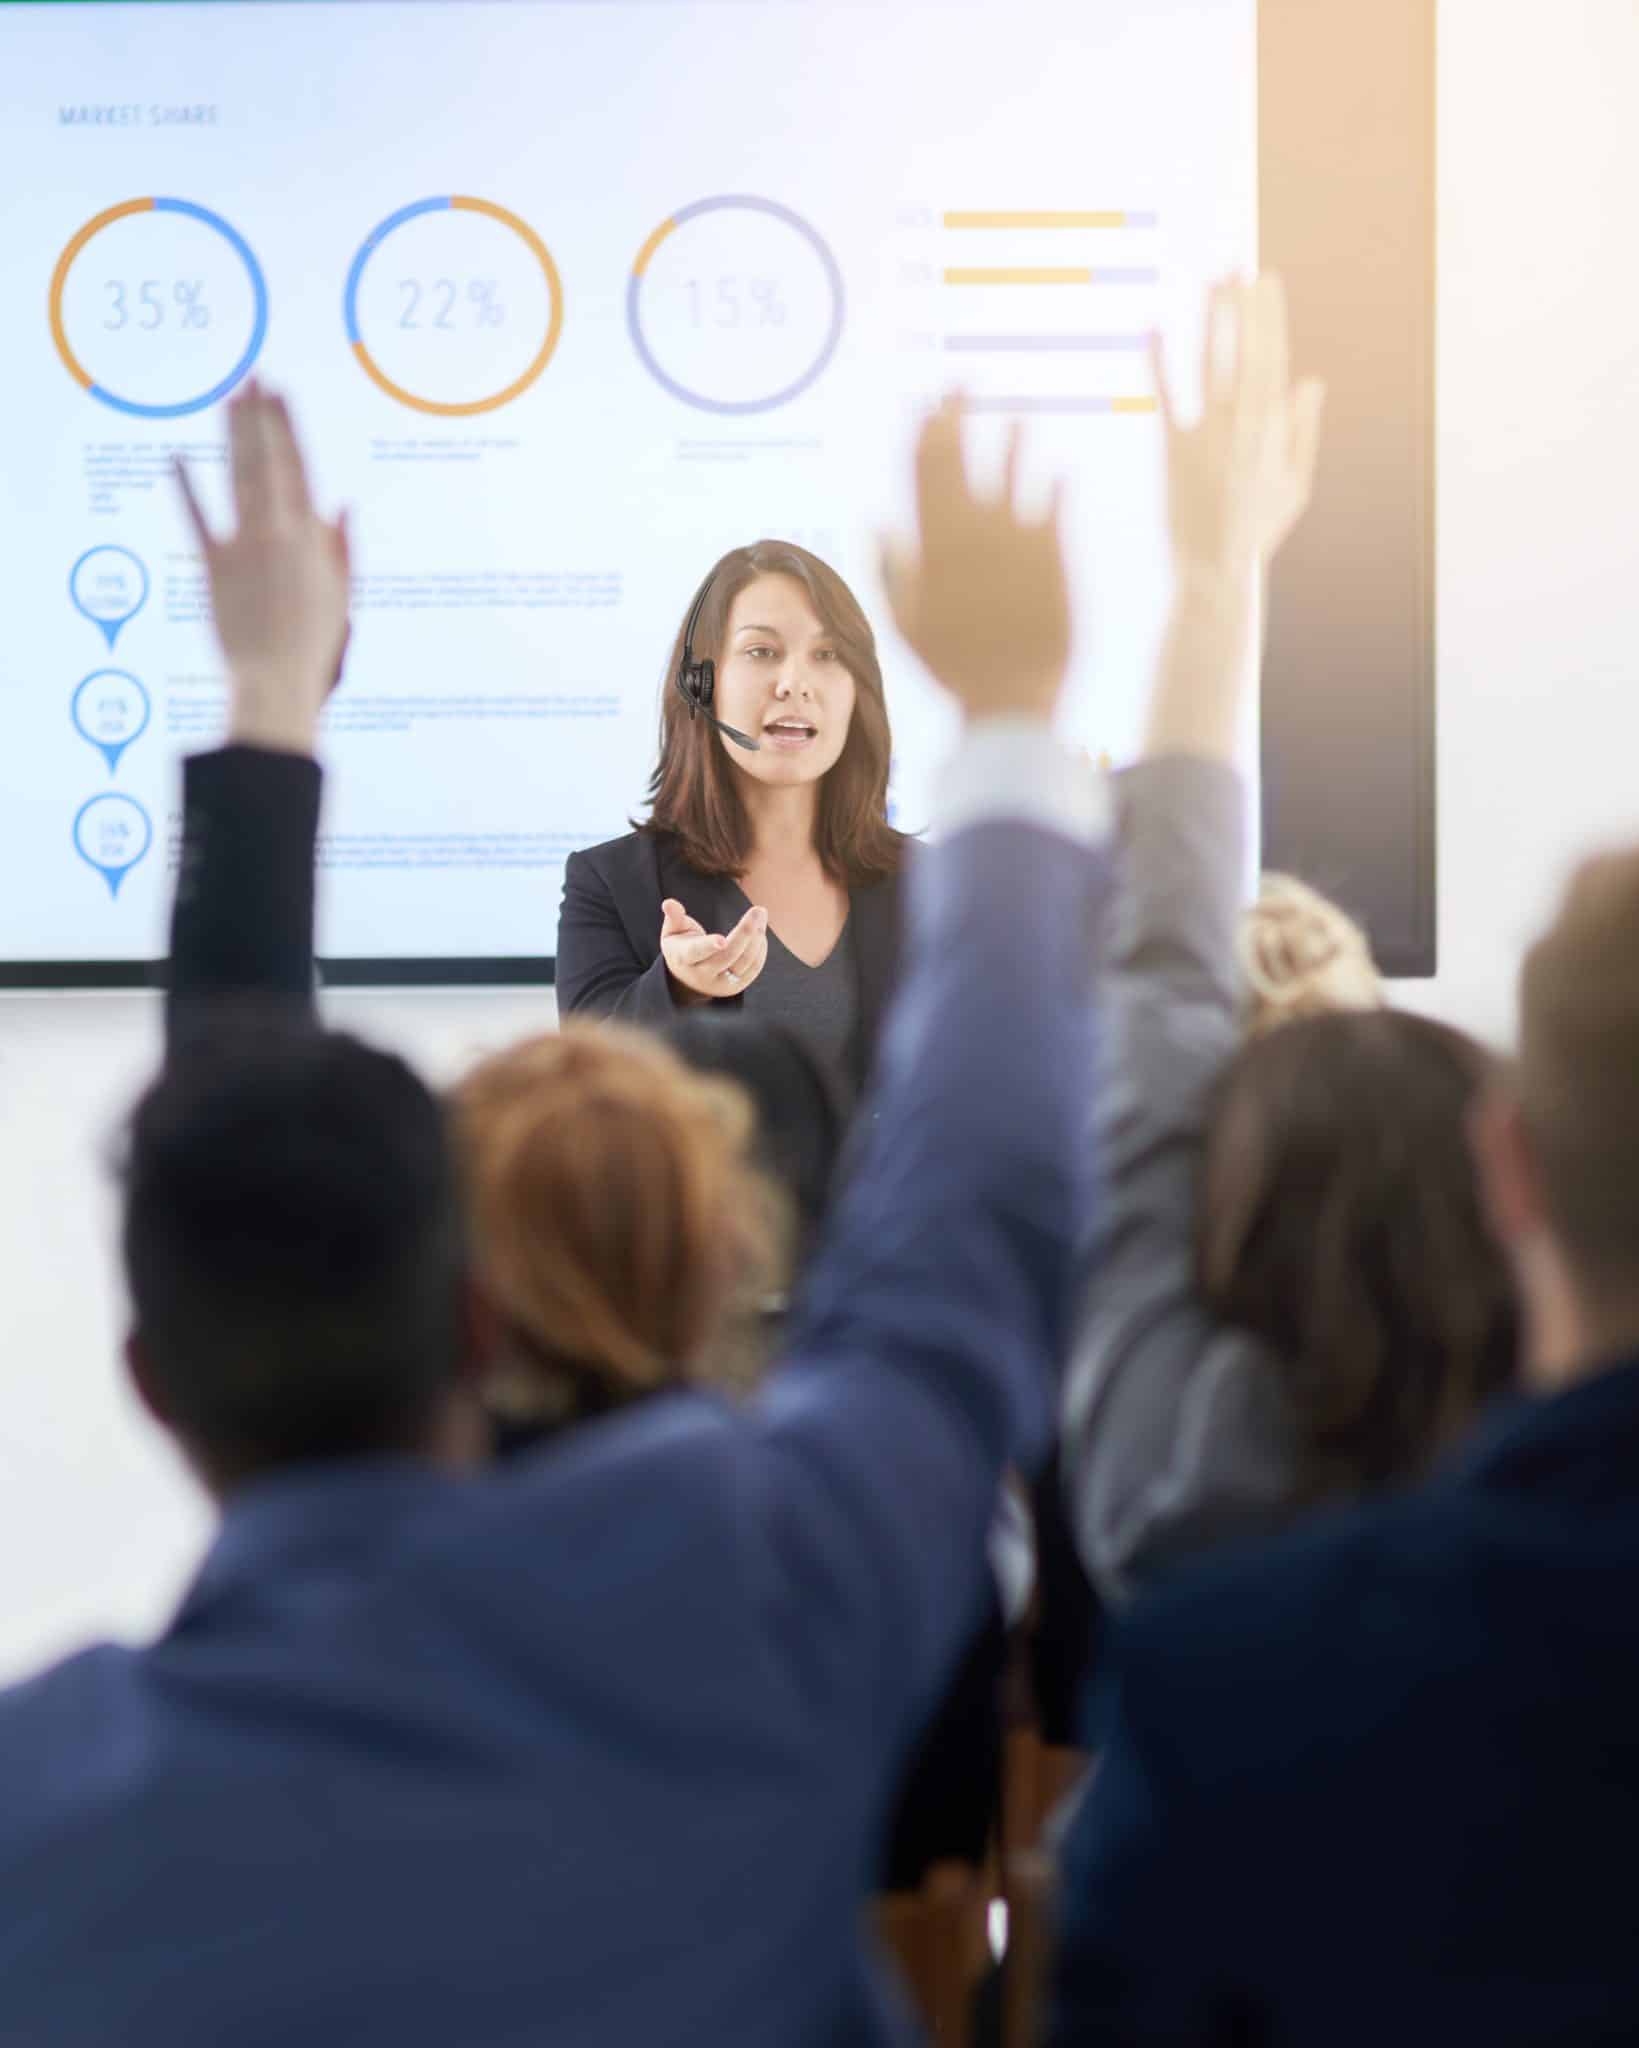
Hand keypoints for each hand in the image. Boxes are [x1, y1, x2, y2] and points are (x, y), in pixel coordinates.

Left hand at [175, 380, 350, 755]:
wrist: (276, 683)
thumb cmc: (315, 652)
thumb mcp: (342, 601)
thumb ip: (341, 553)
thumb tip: (340, 509)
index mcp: (312, 540)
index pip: (300, 468)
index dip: (288, 428)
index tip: (280, 394)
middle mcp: (278, 533)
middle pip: (267, 461)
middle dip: (259, 417)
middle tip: (251, 377)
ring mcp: (244, 546)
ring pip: (237, 477)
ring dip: (232, 435)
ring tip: (227, 400)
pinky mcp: (213, 567)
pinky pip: (197, 520)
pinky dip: (186, 490)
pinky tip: (176, 459)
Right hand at [660, 898, 768, 1004]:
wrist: (687, 979)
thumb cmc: (681, 947)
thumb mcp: (672, 932)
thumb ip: (673, 917)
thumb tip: (668, 903)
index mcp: (683, 958)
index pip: (696, 952)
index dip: (709, 946)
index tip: (722, 940)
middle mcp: (702, 975)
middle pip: (728, 955)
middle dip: (745, 932)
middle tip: (758, 910)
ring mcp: (720, 984)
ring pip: (744, 962)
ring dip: (757, 938)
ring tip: (761, 915)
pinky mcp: (735, 987)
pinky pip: (753, 969)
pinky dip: (760, 950)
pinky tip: (760, 933)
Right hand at [880, 396, 1069, 722]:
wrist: (1010, 697)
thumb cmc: (955, 665)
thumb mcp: (907, 622)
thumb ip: (892, 568)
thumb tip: (876, 521)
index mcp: (930, 546)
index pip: (920, 472)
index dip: (922, 431)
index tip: (925, 403)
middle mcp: (968, 533)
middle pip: (961, 457)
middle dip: (958, 413)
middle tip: (961, 382)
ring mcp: (1012, 538)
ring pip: (1012, 470)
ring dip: (1013, 439)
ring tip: (1020, 415)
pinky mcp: (1052, 552)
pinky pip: (1054, 502)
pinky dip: (1056, 482)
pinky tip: (1061, 466)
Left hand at [1153, 273, 1324, 593]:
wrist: (1213, 574)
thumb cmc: (1255, 532)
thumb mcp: (1294, 485)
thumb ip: (1303, 432)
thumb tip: (1311, 382)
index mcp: (1275, 431)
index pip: (1274, 359)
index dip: (1269, 317)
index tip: (1265, 282)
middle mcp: (1244, 427)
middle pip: (1246, 352)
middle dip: (1243, 307)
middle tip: (1235, 265)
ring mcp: (1209, 437)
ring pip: (1212, 365)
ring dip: (1211, 320)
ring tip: (1208, 281)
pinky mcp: (1173, 453)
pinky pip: (1165, 399)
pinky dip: (1159, 363)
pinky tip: (1152, 328)